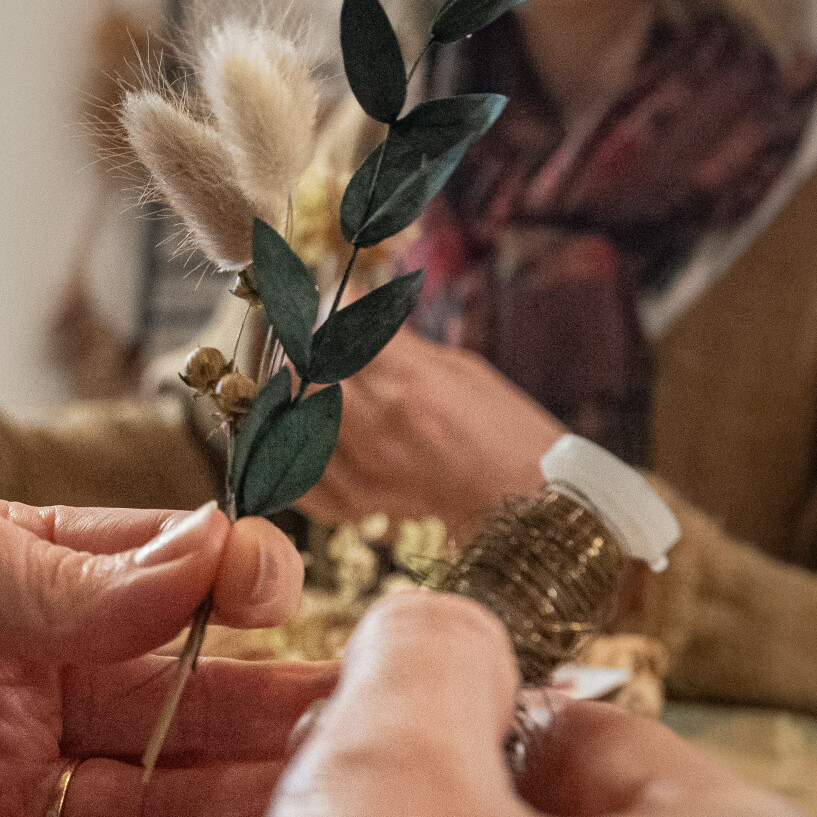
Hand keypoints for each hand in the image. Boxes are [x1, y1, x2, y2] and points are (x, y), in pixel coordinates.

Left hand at [0, 458, 329, 816]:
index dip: (222, 579)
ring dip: (239, 812)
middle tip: (375, 722)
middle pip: (169, 704)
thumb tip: (196, 570)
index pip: (146, 579)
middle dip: (267, 709)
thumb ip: (32, 570)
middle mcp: (3, 686)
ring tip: (343, 812)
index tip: (279, 583)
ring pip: (142, 813)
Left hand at [297, 329, 560, 532]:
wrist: (527, 511)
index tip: (329, 309)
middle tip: (316, 350)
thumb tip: (349, 305)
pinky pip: (294, 473)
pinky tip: (309, 439)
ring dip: (294, 400)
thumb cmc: (505, 435)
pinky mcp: (352, 507)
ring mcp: (360, 471)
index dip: (326, 312)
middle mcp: (377, 426)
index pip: (335, 327)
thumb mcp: (460, 368)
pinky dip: (291, 454)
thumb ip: (394, 343)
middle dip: (303, 354)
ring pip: (289, 418)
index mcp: (410, 382)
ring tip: (314, 392)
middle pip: (300, 371)